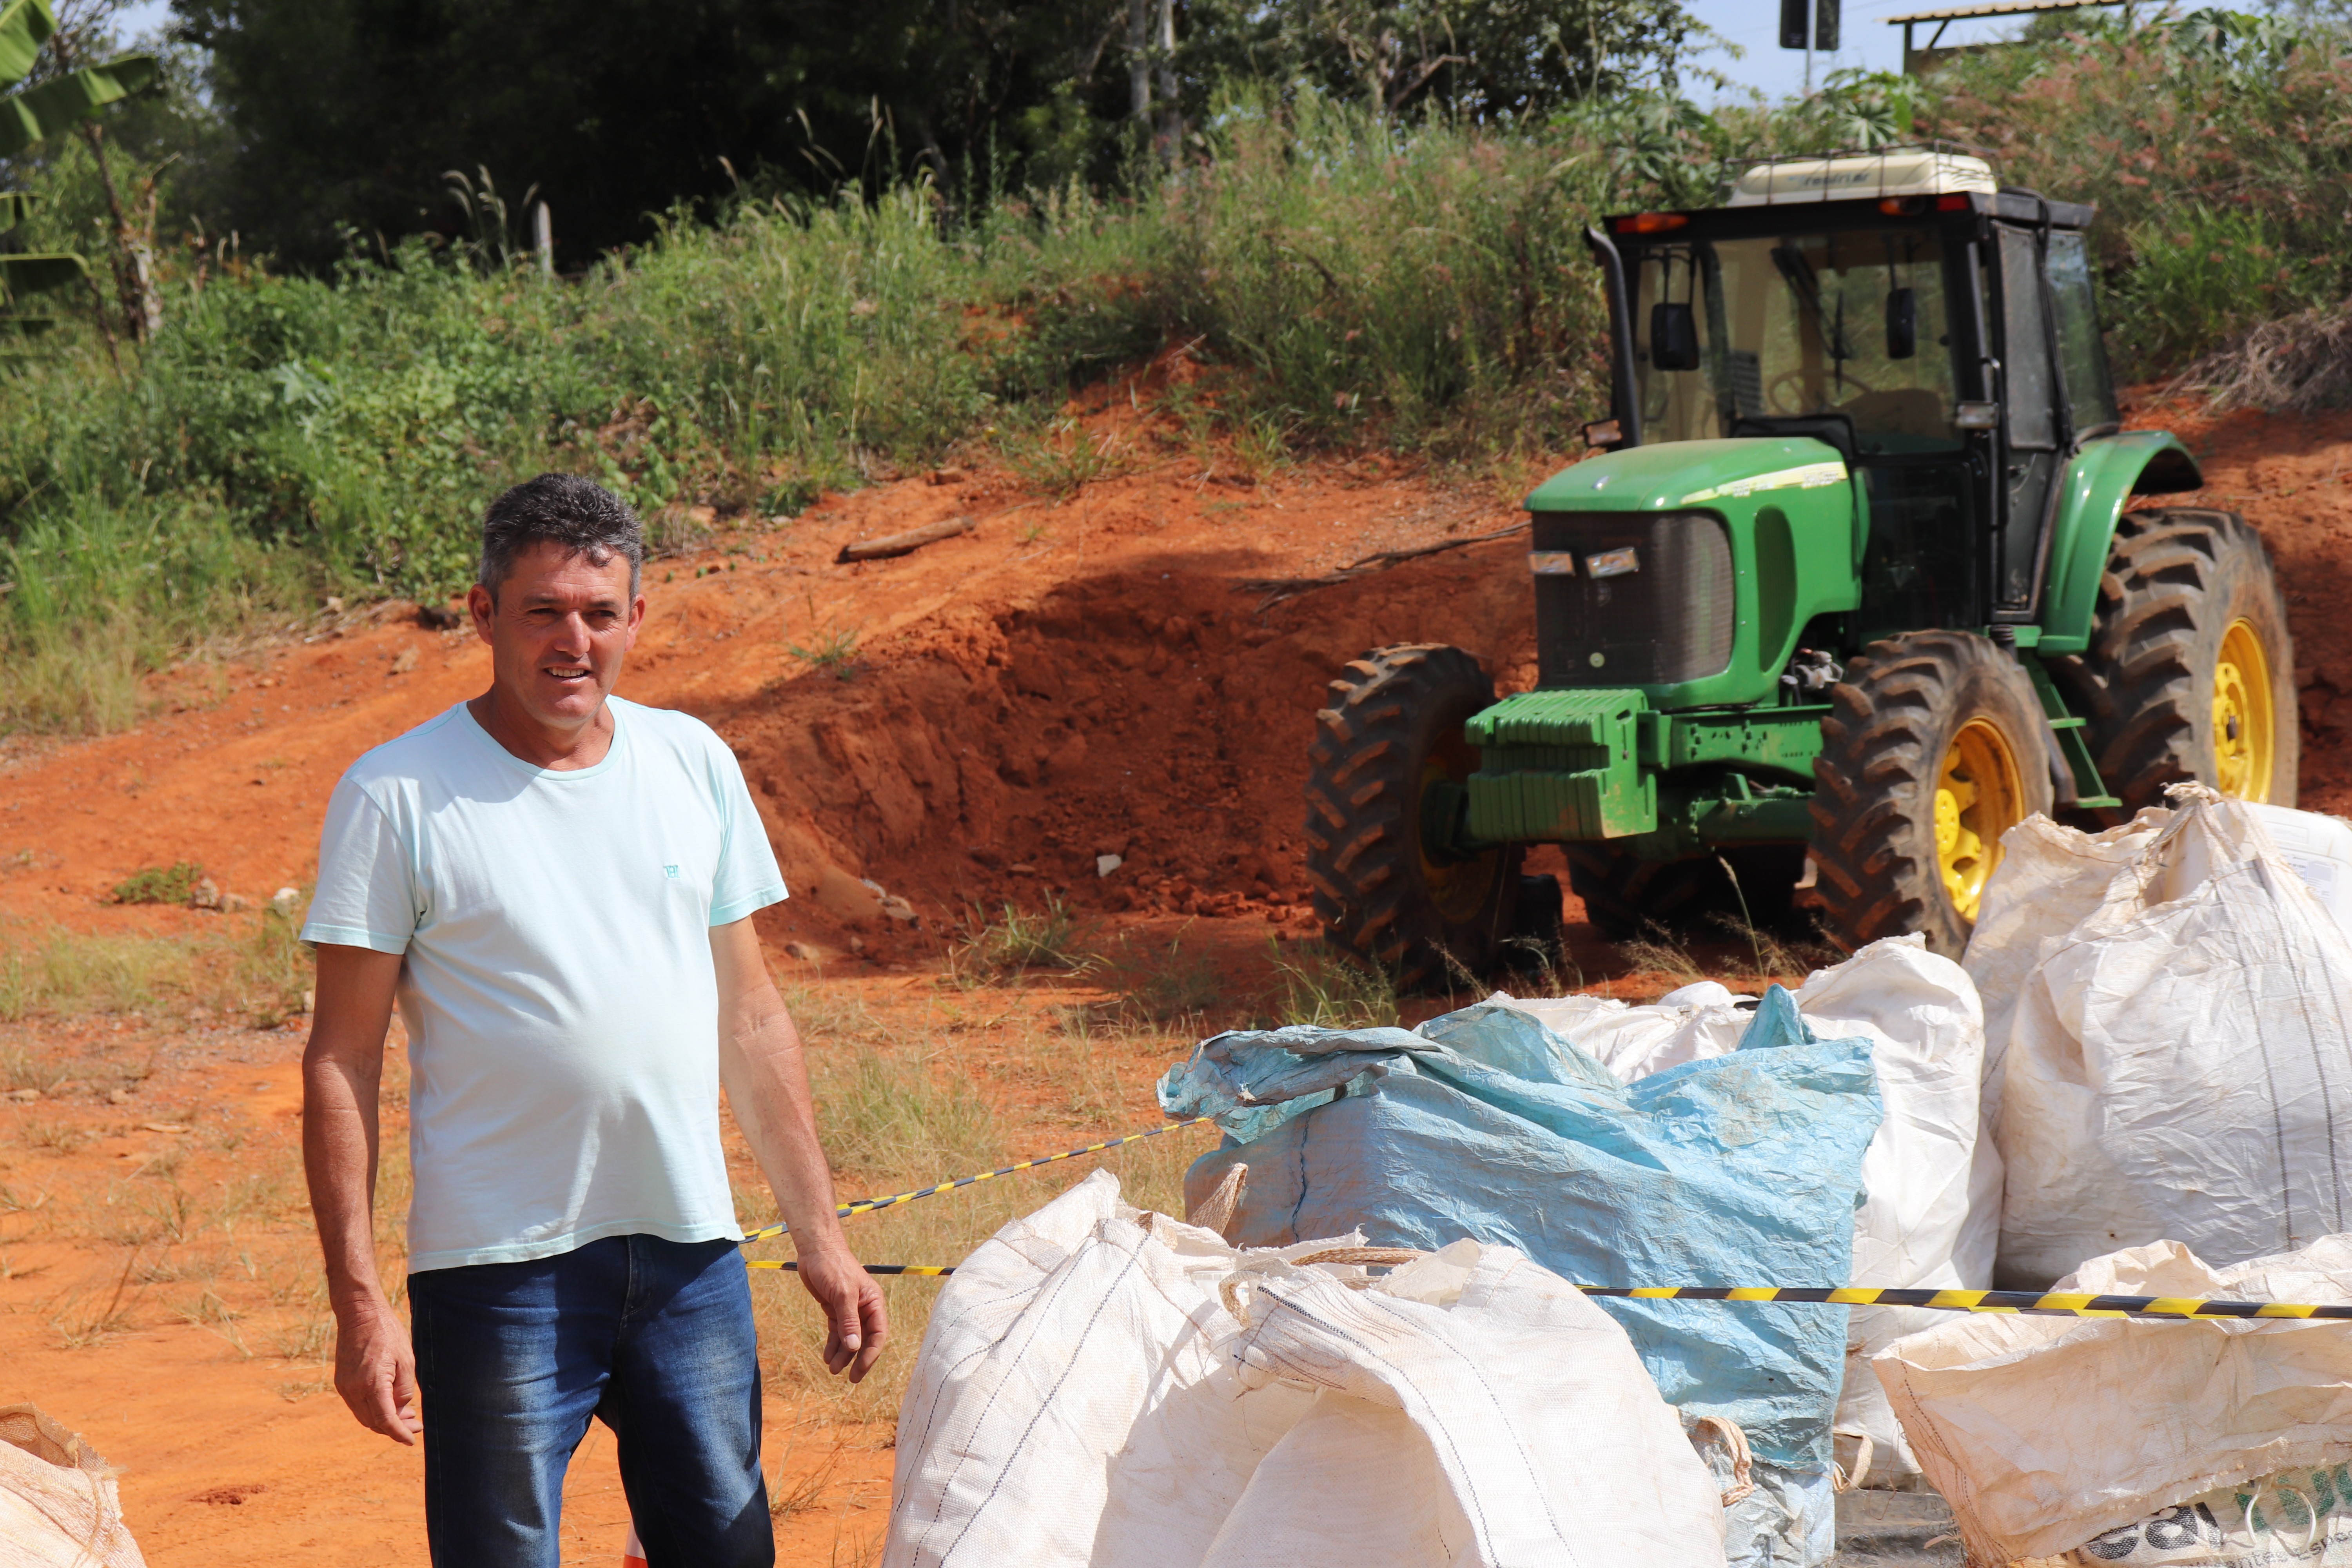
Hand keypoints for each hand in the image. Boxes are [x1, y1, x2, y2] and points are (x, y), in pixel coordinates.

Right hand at [333, 1291, 420, 1443]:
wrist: (359, 1314)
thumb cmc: (387, 1333)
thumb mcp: (406, 1360)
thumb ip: (404, 1389)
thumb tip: (401, 1410)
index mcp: (372, 1385)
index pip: (386, 1421)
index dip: (400, 1433)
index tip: (411, 1440)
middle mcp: (354, 1390)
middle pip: (374, 1423)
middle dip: (395, 1428)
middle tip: (416, 1426)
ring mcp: (345, 1387)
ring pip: (364, 1416)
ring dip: (384, 1421)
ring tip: (407, 1416)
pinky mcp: (341, 1382)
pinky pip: (358, 1405)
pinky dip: (373, 1410)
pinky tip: (390, 1404)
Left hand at [794, 1240, 887, 1382]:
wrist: (816, 1250)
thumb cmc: (833, 1266)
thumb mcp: (842, 1295)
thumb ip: (849, 1322)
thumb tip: (855, 1348)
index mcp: (873, 1302)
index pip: (878, 1334)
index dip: (871, 1354)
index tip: (860, 1371)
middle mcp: (864, 1308)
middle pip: (865, 1339)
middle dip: (858, 1359)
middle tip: (850, 1378)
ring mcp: (849, 1309)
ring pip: (850, 1338)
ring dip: (843, 1355)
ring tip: (832, 1369)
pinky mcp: (835, 1309)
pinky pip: (837, 1332)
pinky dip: (833, 1345)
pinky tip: (827, 1356)